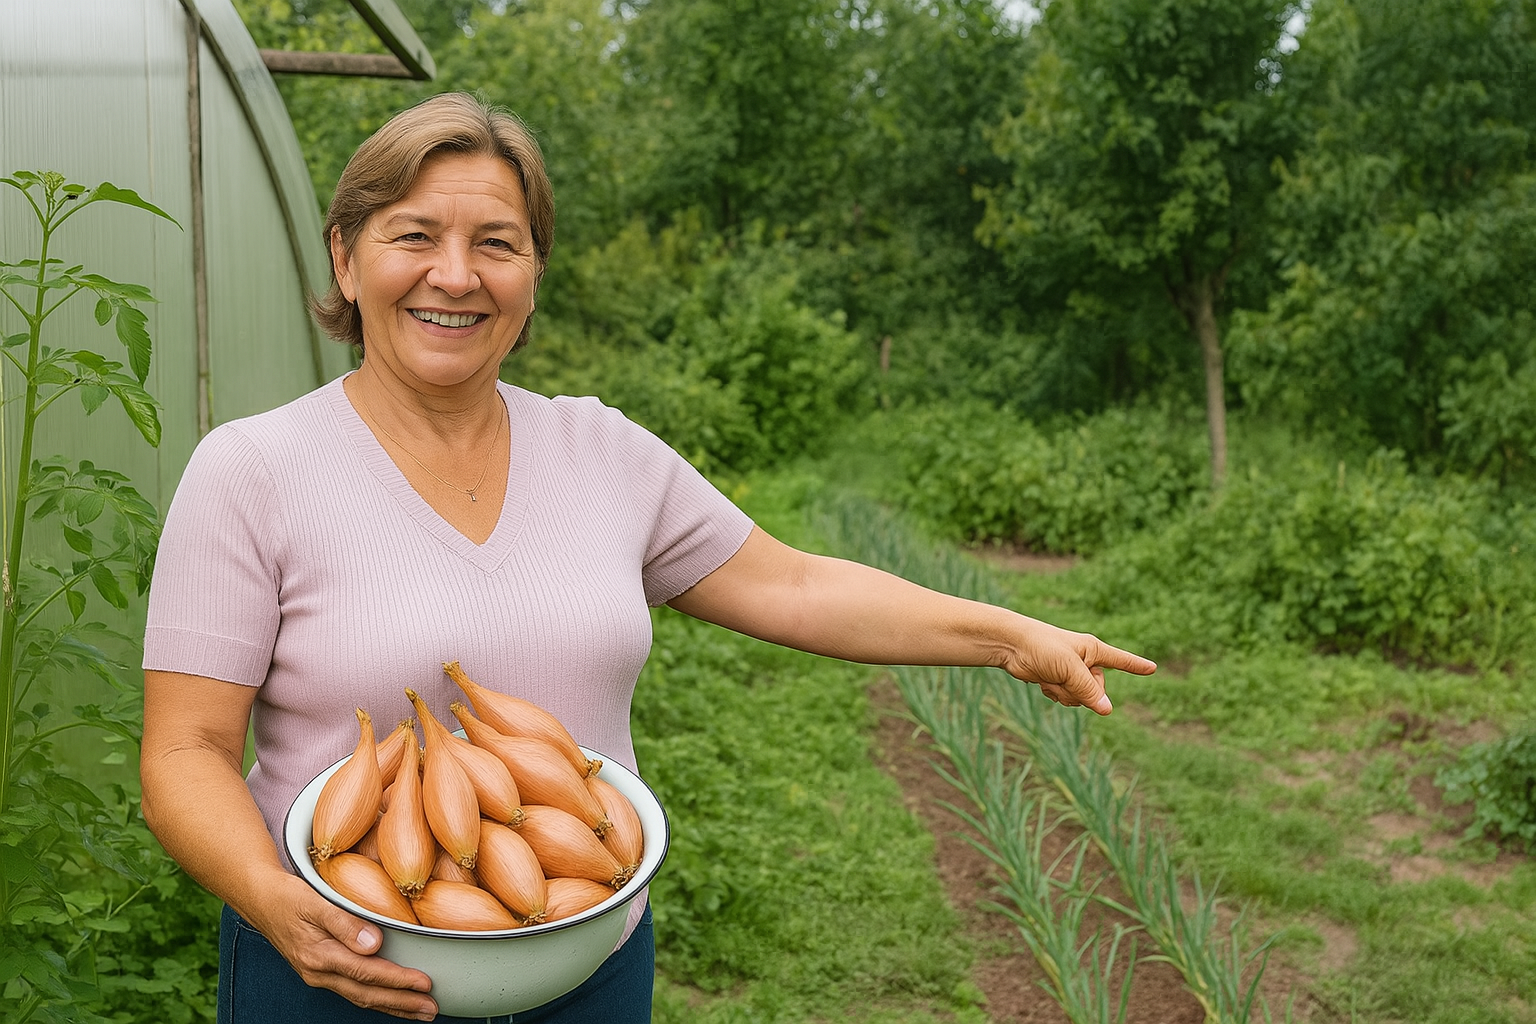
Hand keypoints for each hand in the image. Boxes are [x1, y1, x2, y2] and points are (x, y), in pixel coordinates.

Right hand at [248, 873, 437, 1019]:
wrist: (260, 899)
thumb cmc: (288, 896)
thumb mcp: (314, 902)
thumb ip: (344, 922)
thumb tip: (374, 944)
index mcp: (319, 956)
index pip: (366, 973)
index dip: (397, 980)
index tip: (424, 983)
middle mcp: (319, 972)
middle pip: (366, 994)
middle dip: (401, 1003)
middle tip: (431, 1009)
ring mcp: (319, 975)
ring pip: (361, 997)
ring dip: (392, 1005)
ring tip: (420, 1011)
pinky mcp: (322, 972)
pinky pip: (354, 990)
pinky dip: (377, 998)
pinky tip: (393, 1000)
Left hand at [1000, 617, 1155, 714]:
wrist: (1012, 646)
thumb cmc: (1042, 647)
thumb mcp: (1070, 669)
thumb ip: (1089, 690)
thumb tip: (1108, 711)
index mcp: (1093, 650)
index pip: (1121, 660)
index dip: (1136, 665)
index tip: (1152, 668)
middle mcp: (1085, 661)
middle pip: (1096, 690)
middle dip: (1079, 689)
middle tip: (1061, 676)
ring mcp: (1070, 672)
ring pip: (1079, 698)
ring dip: (1064, 693)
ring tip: (1050, 676)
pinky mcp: (1057, 680)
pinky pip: (1065, 698)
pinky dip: (1054, 693)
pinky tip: (1042, 682)